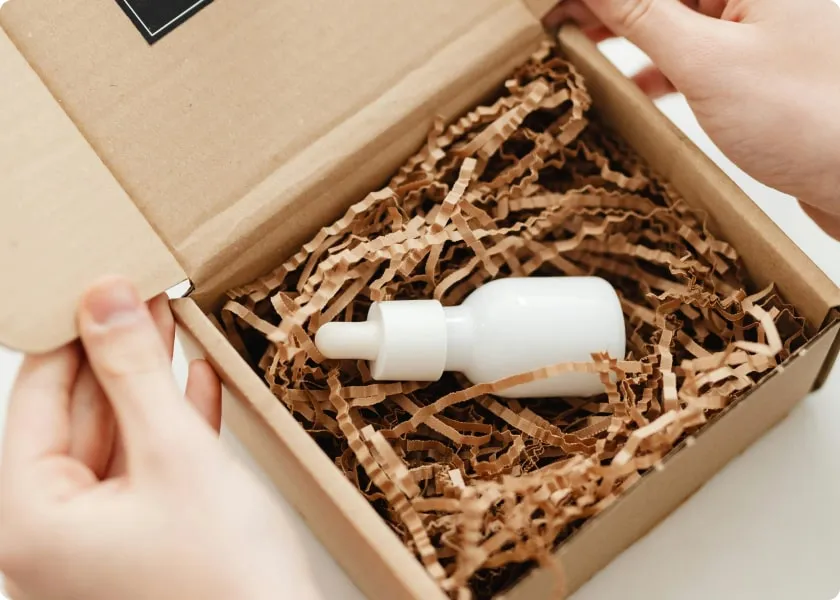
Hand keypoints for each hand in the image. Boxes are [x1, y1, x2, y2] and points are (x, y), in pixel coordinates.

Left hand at [0, 277, 320, 599]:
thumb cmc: (226, 584)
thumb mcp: (176, 456)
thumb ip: (134, 372)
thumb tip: (105, 300)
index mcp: (28, 519)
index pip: (36, 396)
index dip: (73, 331)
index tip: (104, 282)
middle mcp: (52, 534)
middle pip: (77, 415)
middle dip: (116, 352)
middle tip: (145, 294)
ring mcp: (97, 541)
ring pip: (117, 437)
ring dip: (149, 383)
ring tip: (170, 322)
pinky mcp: (142, 541)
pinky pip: (146, 467)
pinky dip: (172, 424)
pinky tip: (197, 383)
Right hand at [545, 0, 839, 238]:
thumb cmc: (818, 117)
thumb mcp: (708, 62)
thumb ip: (643, 14)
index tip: (546, 3)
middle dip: (605, 4)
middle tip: (550, 22)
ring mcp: (760, 23)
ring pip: (675, 13)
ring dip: (626, 30)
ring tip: (575, 45)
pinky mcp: (758, 62)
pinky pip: (695, 49)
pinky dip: (659, 63)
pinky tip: (630, 81)